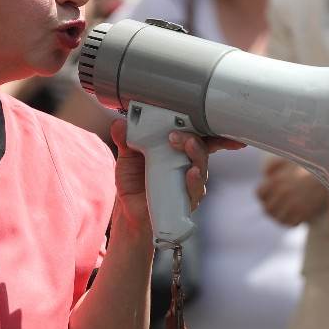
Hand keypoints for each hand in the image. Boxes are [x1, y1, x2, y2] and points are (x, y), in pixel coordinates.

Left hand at [110, 118, 243, 231]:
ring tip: (188, 147)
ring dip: (197, 155)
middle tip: (178, 136)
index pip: (196, 135)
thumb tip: (120, 124)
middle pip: (200, 148)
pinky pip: (196, 190)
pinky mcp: (186, 200)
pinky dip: (195, 181)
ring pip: (201, 166)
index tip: (209, 118)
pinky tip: (191, 174)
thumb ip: (125, 139)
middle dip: (193, 139)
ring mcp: (188, 182)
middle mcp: (186, 164)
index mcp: (176, 150)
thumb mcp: (127, 157)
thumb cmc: (134, 182)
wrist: (129, 210)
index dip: (206, 127)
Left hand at [256, 157, 325, 225]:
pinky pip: (289, 224)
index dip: (264, 195)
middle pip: (267, 208)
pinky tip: (295, 216)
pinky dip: (290, 222)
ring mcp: (293, 204)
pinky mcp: (304, 213)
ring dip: (280, 216)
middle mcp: (282, 193)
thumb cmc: (309, 166)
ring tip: (286, 211)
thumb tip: (265, 174)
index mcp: (276, 180)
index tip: (271, 194)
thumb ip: (274, 165)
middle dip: (271, 207)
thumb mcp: (290, 159)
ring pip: (277, 218)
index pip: (259, 194)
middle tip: (279, 205)